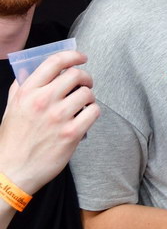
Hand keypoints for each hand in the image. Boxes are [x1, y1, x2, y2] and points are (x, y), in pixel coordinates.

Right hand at [0, 50, 99, 194]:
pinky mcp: (71, 133)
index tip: (81, 58)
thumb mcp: (11, 108)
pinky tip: (86, 115)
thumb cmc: (12, 141)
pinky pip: (94, 111)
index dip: (73, 56)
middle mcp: (43, 101)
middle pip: (76, 74)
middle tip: (85, 84)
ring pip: (87, 92)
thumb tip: (32, 68)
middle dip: (85, 77)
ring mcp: (58, 117)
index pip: (55, 62)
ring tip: (84, 103)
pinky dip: (93, 111)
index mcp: (27, 92)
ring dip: (89, 96)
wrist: (11, 173)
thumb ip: (22, 87)